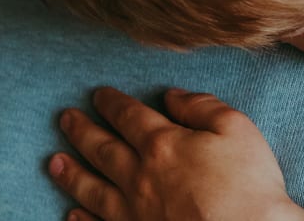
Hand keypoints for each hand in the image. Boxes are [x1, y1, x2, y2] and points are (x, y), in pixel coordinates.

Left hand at [49, 87, 303, 220]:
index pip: (129, 116)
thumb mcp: (236, 129)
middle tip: (65, 119)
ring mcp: (135, 211)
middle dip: (82, 131)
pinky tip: (72, 213)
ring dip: (72, 174)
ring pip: (93, 189)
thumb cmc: (248, 185)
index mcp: (163, 144)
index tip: (98, 94)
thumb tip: (173, 96)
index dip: (111, 103)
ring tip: (54, 162)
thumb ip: (202, 107)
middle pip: (102, 149)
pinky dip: (83, 219)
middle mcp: (140, 176)